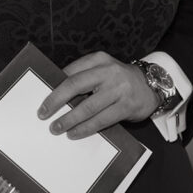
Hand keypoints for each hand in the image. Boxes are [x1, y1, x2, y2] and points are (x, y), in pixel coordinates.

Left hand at [37, 52, 158, 139]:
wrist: (151, 86)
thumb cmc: (119, 80)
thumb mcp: (103, 70)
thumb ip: (83, 77)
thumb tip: (56, 93)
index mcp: (99, 59)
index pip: (71, 72)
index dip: (54, 86)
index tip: (42, 99)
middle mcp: (108, 71)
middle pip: (75, 85)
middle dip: (56, 101)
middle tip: (43, 113)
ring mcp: (119, 88)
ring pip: (88, 106)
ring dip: (69, 119)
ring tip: (56, 128)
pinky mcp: (126, 106)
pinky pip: (101, 120)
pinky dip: (85, 128)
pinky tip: (74, 133)